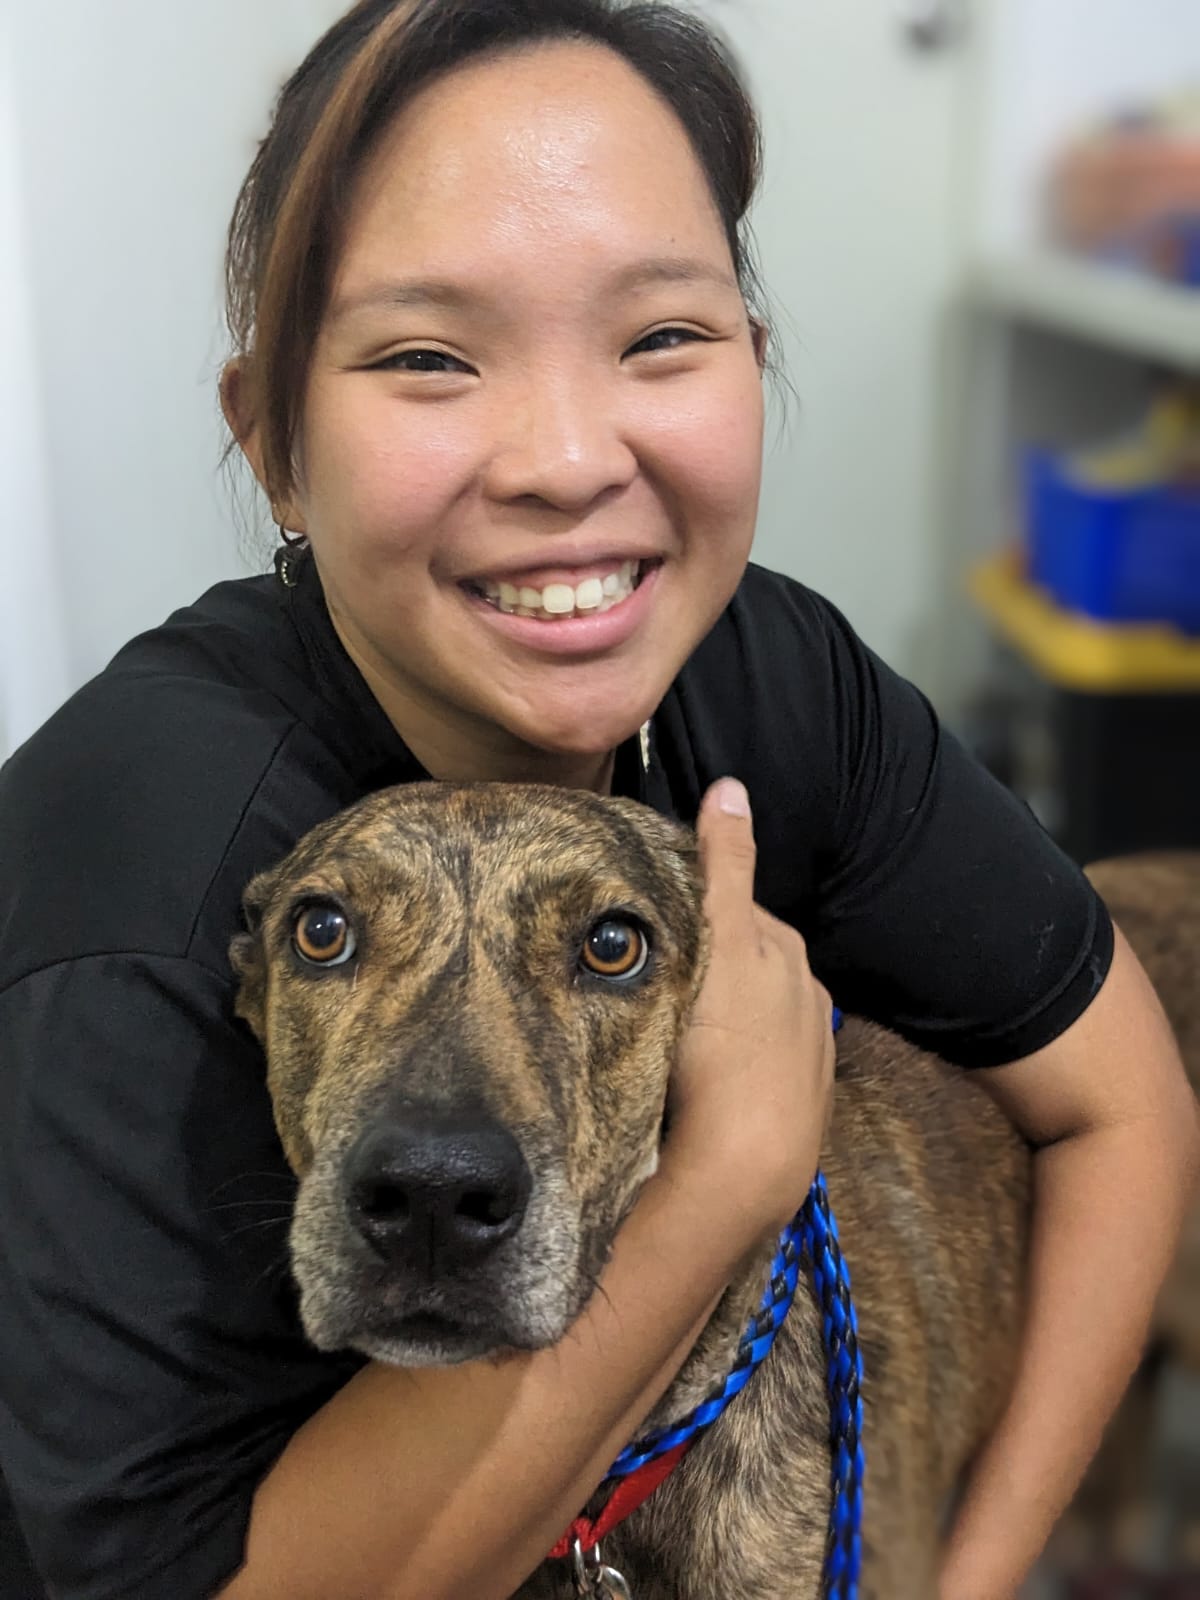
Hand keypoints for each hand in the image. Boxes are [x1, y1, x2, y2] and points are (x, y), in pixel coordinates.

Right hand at [663, 778, 835, 1237]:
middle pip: (748, 962)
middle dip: (711, 963)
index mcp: (786, 955)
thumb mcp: (723, 941)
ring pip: (752, 1015)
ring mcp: (805, 1054)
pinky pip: (757, 1065)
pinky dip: (734, 1063)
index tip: (653, 926)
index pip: (738, 912)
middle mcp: (807, 998)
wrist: (746, 1162)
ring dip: (721, 1016)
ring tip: (672, 1036)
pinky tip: (702, 1082)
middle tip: (653, 979)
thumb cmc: (723, 1046)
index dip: (695, 914)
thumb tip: (732, 787)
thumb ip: (726, 865)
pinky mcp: (794, 1104)